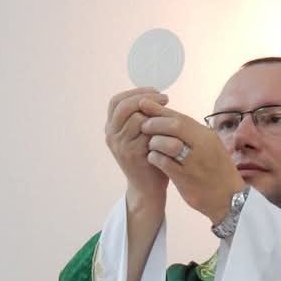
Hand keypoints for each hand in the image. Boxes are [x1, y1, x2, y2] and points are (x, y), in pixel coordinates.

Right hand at [105, 88, 170, 209]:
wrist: (148, 188)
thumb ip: (142, 117)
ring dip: (154, 115)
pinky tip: (169, 130)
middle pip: (124, 105)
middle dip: (146, 98)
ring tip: (169, 117)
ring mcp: (119, 145)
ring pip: (136, 117)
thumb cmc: (150, 158)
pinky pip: (145, 132)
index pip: (117, 100)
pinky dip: (158, 128)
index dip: (136, 92)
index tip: (156, 92)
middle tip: (166, 100)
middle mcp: (111, 135)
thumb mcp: (141, 135)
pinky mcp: (131, 154)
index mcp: (111, 127)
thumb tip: (155, 95)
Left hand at [139, 100, 243, 223]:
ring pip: (165, 143)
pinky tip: (154, 158)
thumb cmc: (218, 171)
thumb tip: (168, 117)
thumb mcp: (211, 146)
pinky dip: (154, 158)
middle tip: (144, 126)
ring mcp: (194, 163)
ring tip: (151, 145)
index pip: (181, 117)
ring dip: (153, 142)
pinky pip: (163, 162)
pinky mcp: (185, 179)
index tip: (144, 104)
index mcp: (208, 136)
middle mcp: (202, 146)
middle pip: (173, 126)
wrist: (230, 199)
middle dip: (154, 123)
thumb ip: (192, 133)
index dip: (159, 110)